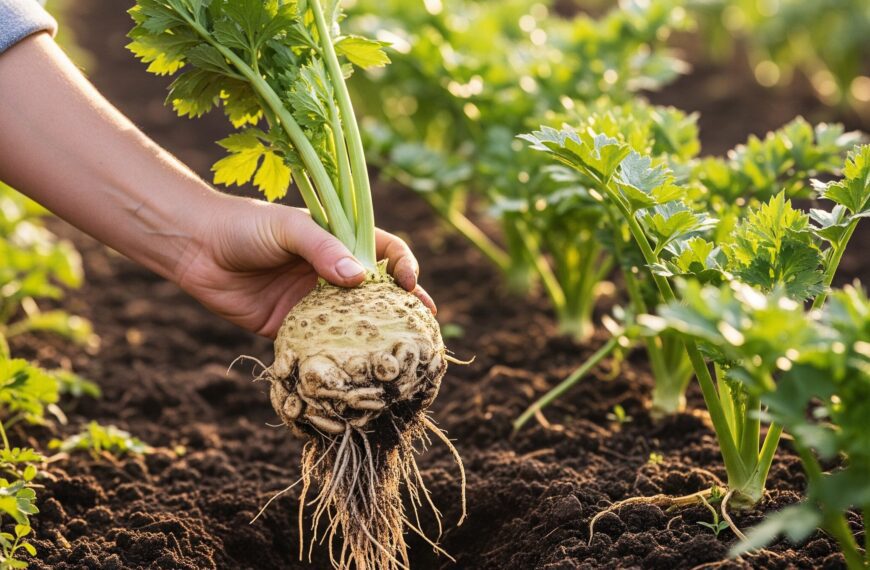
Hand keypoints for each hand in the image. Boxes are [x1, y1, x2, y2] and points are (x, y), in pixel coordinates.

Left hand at [174, 194, 435, 337]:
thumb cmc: (245, 227)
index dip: (403, 265)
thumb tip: (359, 279)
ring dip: (376, 336)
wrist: (195, 249)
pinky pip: (322, 344)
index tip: (409, 282)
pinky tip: (355, 368)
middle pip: (378, 291)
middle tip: (425, 325)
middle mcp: (332, 272)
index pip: (385, 251)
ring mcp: (314, 301)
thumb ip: (322, 250)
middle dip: (404, 307)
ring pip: (354, 321)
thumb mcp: (287, 229)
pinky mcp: (292, 328)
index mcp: (339, 241)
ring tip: (401, 352)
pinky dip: (338, 355)